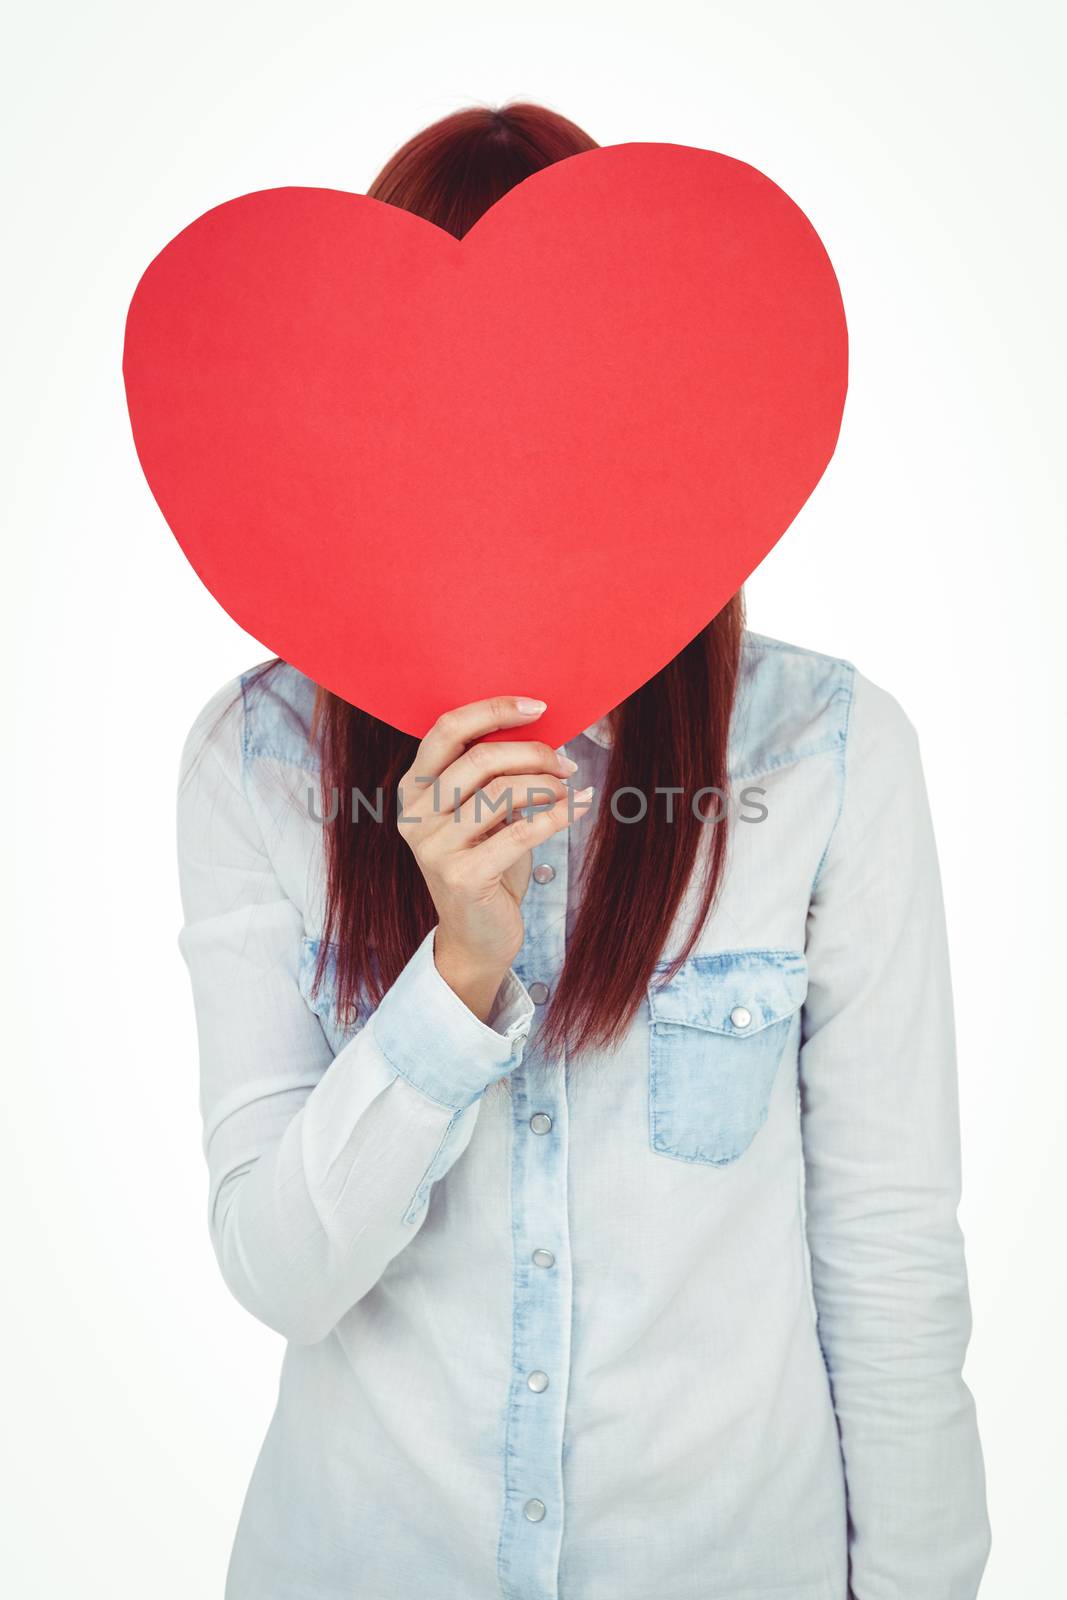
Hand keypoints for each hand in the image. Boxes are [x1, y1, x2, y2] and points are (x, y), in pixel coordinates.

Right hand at [397, 696, 594, 1020]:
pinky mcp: (462, 877)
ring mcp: (434, 848)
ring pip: (500, 792)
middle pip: (478, 759)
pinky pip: (520, 832)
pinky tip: (577, 807)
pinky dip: (557, 815)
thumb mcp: (481, 813)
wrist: (477, 936)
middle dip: (532, 753)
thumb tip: (545, 731)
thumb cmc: (486, 864)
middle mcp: (415, 816)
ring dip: (546, 785)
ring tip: (568, 788)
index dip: (493, 710)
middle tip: (565, 762)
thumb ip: (492, 774)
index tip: (539, 707)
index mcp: (414, 790)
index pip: (446, 730)